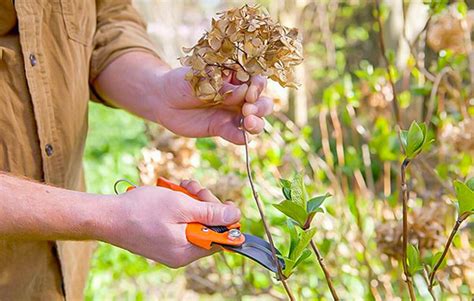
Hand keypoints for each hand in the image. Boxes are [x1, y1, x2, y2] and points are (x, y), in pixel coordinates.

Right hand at [104, 180, 239, 267]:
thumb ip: (211, 213)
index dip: (225, 219)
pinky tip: (174, 193)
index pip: (220, 239)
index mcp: (187, 251)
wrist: (107, 216)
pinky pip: (180, 224)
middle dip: (206, 204)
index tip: (223, 201)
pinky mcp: (162, 240)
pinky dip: (181, 207)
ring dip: (193, 201)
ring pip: (194, 222)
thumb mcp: (182, 206)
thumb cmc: (141, 210)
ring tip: (183, 186)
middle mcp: (180, 254)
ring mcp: (170, 248)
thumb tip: (235, 215)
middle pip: (208, 228)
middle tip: (194, 188)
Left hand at [153, 67, 272, 143]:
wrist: (163, 100)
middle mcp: (239, 96)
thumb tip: (243, 92)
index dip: (258, 86)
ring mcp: (232, 114)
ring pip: (255, 120)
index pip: (256, 80)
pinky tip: (242, 137)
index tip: (250, 91)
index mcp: (236, 78)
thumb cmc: (182, 82)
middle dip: (260, 106)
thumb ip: (222, 87)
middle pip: (262, 102)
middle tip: (248, 109)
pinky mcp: (223, 128)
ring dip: (257, 123)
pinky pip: (238, 135)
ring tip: (248, 124)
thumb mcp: (200, 79)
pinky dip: (243, 137)